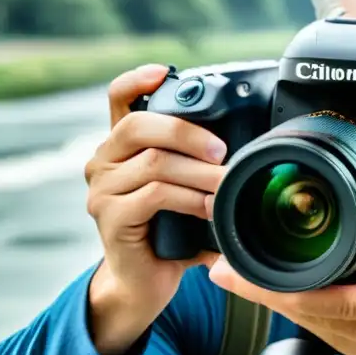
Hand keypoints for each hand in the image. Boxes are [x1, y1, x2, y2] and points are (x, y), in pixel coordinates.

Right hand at [83, 64, 227, 354]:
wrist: (145, 282)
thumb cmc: (171, 231)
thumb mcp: (187, 188)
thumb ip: (200, 163)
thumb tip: (253, 142)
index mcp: (121, 147)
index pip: (118, 99)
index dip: (138, 80)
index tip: (166, 72)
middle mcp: (103, 161)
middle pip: (138, 124)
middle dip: (188, 132)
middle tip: (223, 150)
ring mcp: (102, 189)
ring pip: (154, 162)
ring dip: (199, 173)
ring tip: (226, 184)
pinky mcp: (110, 217)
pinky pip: (153, 194)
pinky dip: (189, 199)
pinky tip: (209, 208)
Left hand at [209, 194, 355, 354]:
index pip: (331, 300)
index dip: (280, 289)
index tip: (240, 272)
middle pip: (309, 315)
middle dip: (262, 293)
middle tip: (223, 267)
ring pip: (312, 328)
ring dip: (277, 303)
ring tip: (242, 276)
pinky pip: (326, 336)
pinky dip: (302, 314)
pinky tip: (285, 293)